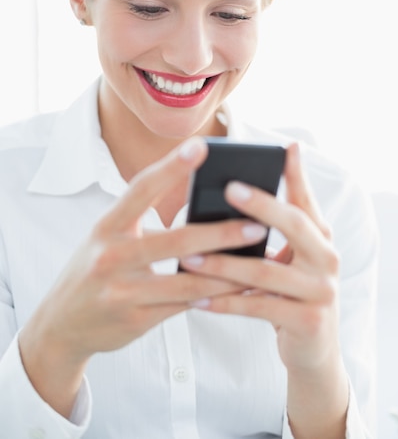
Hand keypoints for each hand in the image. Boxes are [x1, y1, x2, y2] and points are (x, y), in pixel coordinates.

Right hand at [20, 137, 266, 364]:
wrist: (62, 325)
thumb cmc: (94, 270)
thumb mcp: (108, 238)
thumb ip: (144, 223)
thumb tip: (200, 208)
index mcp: (106, 226)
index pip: (141, 189)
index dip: (171, 167)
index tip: (202, 146)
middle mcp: (111, 256)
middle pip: (177, 241)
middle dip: (221, 233)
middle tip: (257, 224)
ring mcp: (122, 291)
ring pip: (188, 282)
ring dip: (229, 272)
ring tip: (260, 261)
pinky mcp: (135, 320)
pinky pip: (185, 306)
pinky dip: (215, 296)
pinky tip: (238, 289)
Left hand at [179, 142, 340, 373]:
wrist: (315, 350)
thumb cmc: (293, 292)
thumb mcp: (292, 257)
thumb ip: (278, 224)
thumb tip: (257, 177)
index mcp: (322, 239)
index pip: (307, 201)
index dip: (296, 175)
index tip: (284, 148)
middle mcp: (328, 260)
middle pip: (295, 225)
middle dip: (262, 205)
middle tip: (229, 188)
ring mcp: (321, 292)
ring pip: (265, 271)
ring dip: (223, 265)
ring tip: (188, 258)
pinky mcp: (307, 321)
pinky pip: (257, 308)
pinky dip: (224, 303)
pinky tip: (196, 300)